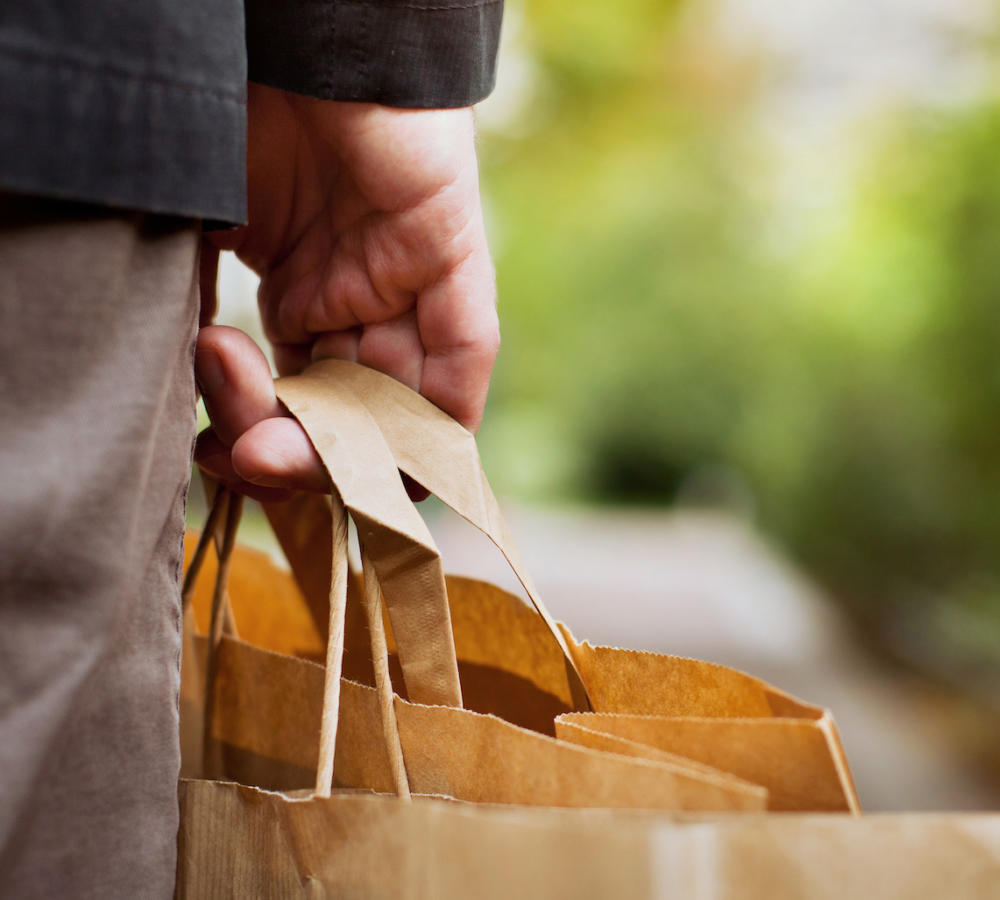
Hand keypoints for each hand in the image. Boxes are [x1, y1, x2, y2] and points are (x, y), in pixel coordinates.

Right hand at [195, 83, 496, 498]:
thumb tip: (180, 395)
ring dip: (346, 449)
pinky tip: (394, 454)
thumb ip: (195, 302)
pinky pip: (464, 350)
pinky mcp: (452, 252)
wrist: (290, 43)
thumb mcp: (201, 228)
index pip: (299, 397)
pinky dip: (438, 411)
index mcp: (303, 293)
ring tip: (273, 447)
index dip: (263, 439)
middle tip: (239, 453)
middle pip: (348, 412)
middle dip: (293, 453)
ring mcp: (407, 280)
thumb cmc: (235, 114)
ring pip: (398, 400)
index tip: (214, 453)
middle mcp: (360, 297)